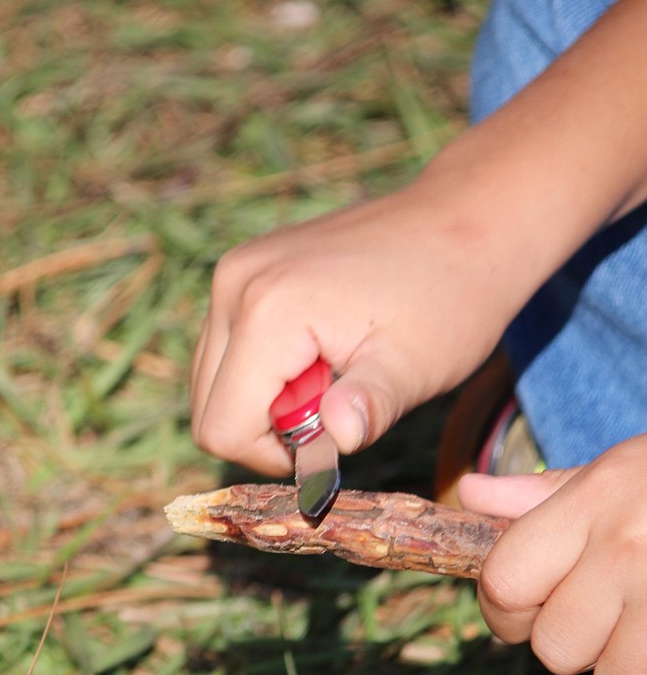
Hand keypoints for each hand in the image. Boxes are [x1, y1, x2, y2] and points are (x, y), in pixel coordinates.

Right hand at [191, 179, 514, 476]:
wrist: (467, 218)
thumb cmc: (450, 298)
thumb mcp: (416, 366)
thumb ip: (369, 407)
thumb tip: (337, 441)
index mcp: (268, 310)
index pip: (222, 428)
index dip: (274, 456)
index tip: (333, 434)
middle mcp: (234, 284)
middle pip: (207, 408)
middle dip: (267, 429)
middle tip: (338, 402)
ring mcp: (235, 271)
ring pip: (213, 381)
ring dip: (266, 401)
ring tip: (333, 374)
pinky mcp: (244, 269)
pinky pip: (228, 349)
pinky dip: (266, 371)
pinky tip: (322, 352)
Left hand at [458, 435, 646, 674]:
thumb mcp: (619, 469)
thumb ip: (544, 495)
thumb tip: (471, 492)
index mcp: (597, 500)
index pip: (506, 582)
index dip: (507, 607)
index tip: (525, 606)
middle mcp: (631, 548)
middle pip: (554, 646)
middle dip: (570, 641)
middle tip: (600, 614)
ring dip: (623, 666)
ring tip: (645, 624)